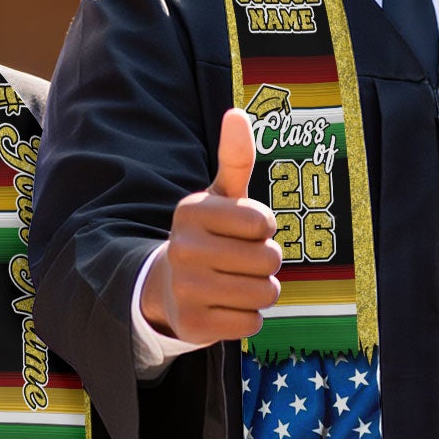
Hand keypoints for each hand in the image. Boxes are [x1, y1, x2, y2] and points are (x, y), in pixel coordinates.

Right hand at [141, 109, 282, 345]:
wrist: (168, 287)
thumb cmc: (210, 234)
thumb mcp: (221, 196)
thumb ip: (234, 157)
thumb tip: (237, 113)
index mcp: (191, 211)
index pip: (264, 223)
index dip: (265, 228)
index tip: (244, 230)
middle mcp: (182, 249)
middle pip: (269, 259)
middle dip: (266, 262)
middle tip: (241, 260)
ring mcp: (185, 290)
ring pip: (265, 293)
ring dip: (262, 290)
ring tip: (236, 282)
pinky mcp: (192, 326)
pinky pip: (252, 323)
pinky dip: (248, 317)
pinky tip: (224, 306)